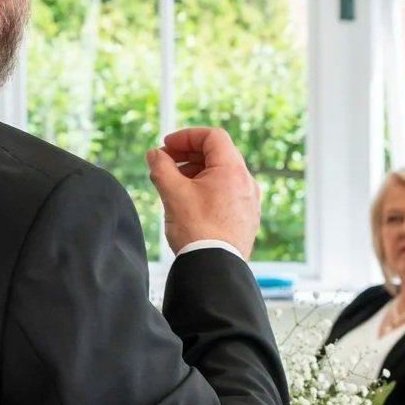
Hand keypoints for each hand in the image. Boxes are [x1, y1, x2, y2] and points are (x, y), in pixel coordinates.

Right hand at [147, 127, 259, 257]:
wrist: (215, 268)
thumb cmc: (197, 231)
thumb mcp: (173, 193)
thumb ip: (161, 167)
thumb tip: (154, 154)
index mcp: (233, 170)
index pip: (212, 136)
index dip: (186, 136)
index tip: (167, 145)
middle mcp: (247, 183)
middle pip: (218, 155)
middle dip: (188, 155)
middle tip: (165, 163)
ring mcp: (249, 202)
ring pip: (222, 176)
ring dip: (196, 173)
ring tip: (173, 183)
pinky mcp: (246, 219)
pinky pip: (227, 194)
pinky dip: (207, 190)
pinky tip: (188, 203)